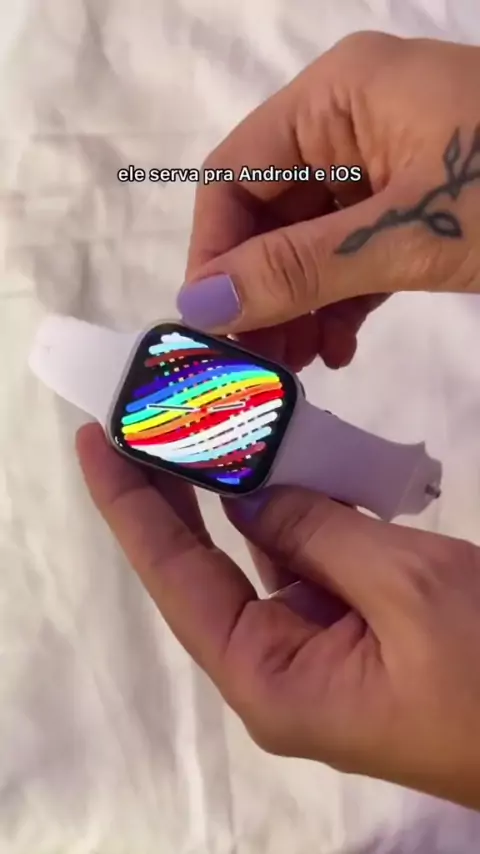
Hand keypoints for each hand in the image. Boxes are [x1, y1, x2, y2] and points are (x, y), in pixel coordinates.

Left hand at [77, 423, 479, 811]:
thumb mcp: (404, 586)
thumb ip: (317, 531)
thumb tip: (251, 492)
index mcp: (271, 678)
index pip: (176, 579)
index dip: (131, 507)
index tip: (95, 442)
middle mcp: (281, 668)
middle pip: (206, 568)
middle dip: (173, 492)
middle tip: (142, 419)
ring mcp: (322, 650)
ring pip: (264, 557)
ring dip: (244, 494)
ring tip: (210, 425)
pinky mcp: (361, 632)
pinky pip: (314, 561)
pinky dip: (302, 511)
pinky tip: (290, 464)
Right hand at [178, 33, 479, 368]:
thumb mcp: (408, 235)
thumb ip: (301, 268)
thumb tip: (201, 304)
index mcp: (339, 97)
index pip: (234, 174)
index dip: (214, 254)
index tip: (213, 331)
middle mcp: (352, 119)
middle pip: (270, 211)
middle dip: (259, 291)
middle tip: (258, 367)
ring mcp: (388, 160)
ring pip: (310, 238)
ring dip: (298, 305)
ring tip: (300, 369)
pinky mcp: (418, 200)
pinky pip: (355, 250)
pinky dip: (342, 300)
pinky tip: (339, 348)